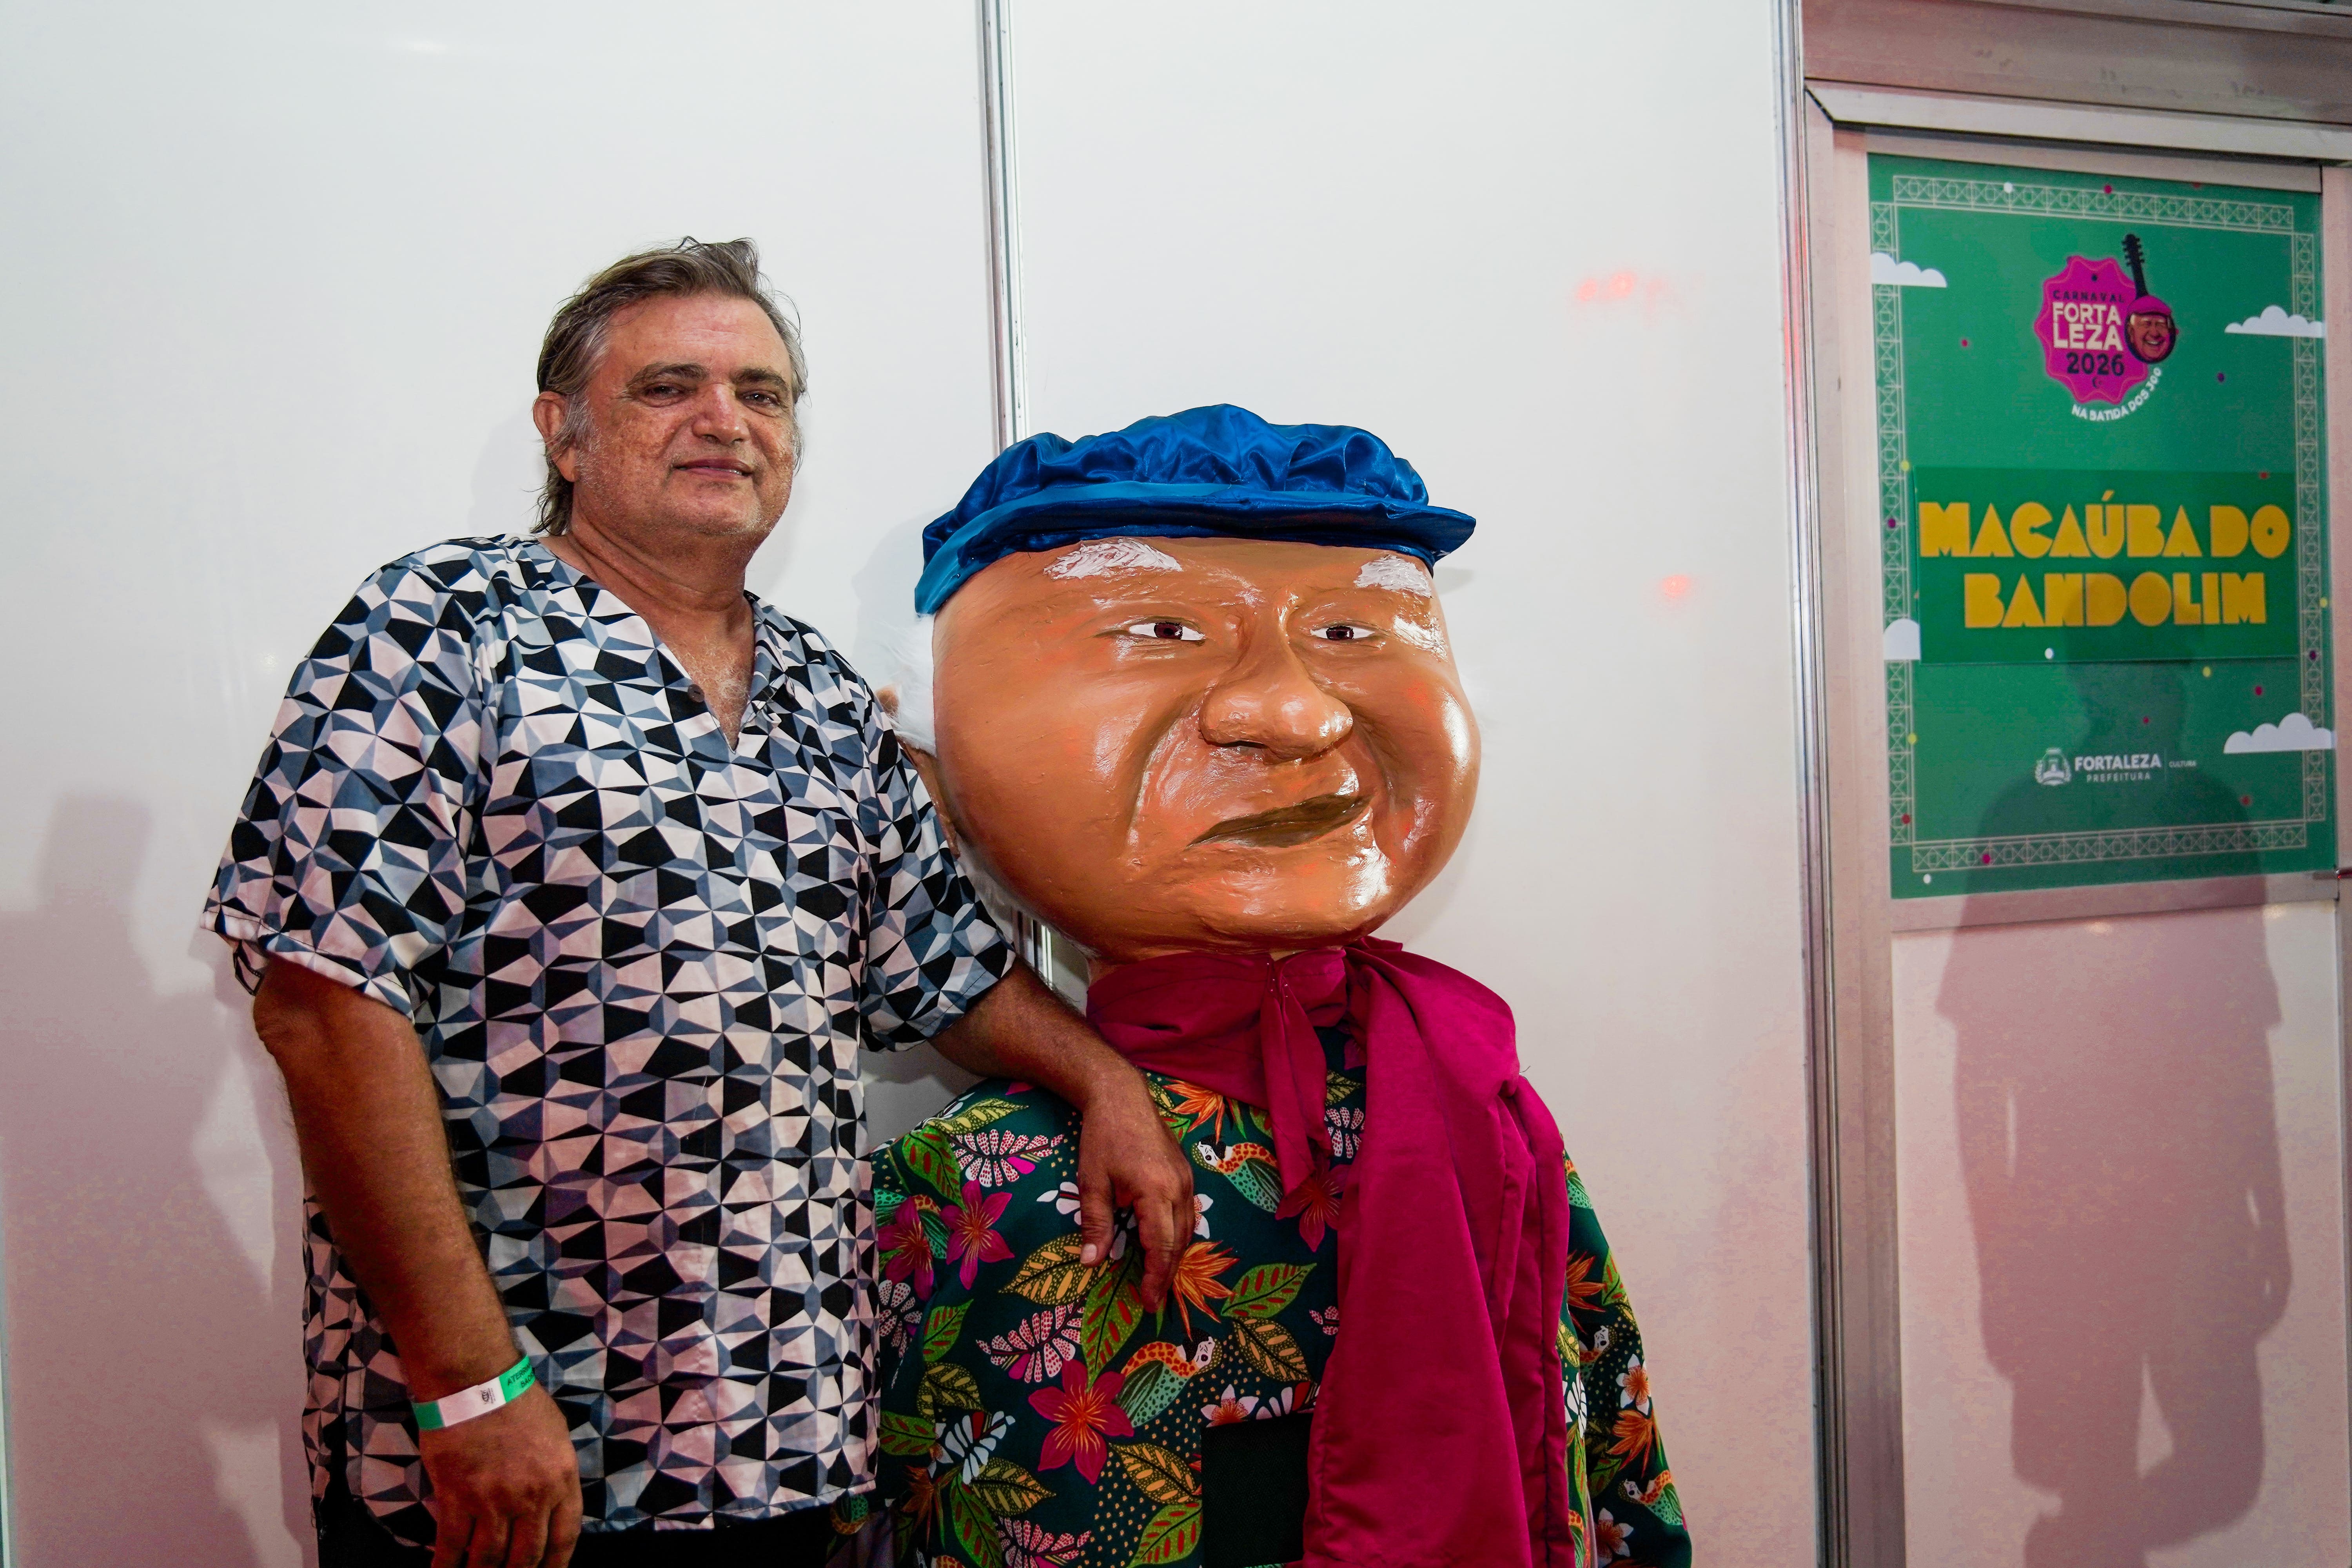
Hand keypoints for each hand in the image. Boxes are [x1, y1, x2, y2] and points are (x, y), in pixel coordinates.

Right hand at [421, 1386, 583, 1567]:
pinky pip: (451, 1545)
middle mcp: (531, 1496)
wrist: (477, 1382)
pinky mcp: (457, 1498)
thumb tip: (552, 1508)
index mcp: (561, 1479)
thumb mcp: (556, 1436)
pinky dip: (446, 1566)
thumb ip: (556, 1476)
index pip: (564, 1538)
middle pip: (526, 1556)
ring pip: (488, 1558)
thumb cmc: (519, 1402)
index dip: (555, 1566)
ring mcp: (494, 1500)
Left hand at [1074, 1066, 1195, 1309]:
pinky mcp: (1185, 1172)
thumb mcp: (1092, 1182)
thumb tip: (1090, 1263)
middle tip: (1153, 1299)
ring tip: (1159, 1278)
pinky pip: (1189, 1212)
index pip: (1162, 1246)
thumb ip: (1095, 1224)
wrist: (1121, 1095)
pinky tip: (1167, 1243)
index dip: (1155, 1277)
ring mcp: (1187, 1179)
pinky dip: (1180, 1234)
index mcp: (1156, 1191)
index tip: (1147, 1301)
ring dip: (1176, 1255)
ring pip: (1189, 1228)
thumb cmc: (1102, 1137)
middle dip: (1168, 1273)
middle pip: (1181, 1242)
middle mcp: (1179, 1188)